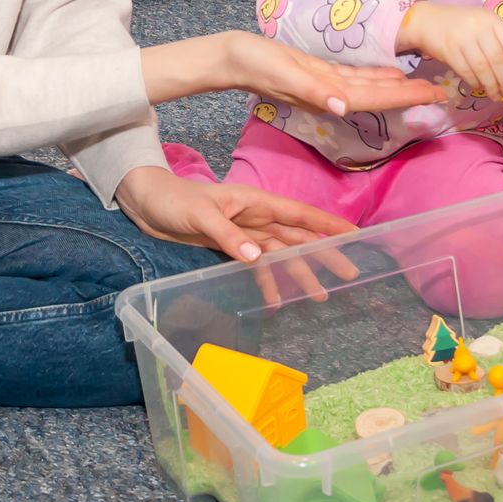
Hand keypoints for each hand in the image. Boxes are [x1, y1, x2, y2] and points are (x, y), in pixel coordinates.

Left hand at [116, 166, 361, 306]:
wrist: (147, 203)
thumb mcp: (200, 215)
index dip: (328, 224)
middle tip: (348, 274)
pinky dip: (267, 283)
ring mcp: (245, 234)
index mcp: (255, 202)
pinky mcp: (231, 247)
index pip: (299, 214)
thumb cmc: (174, 199)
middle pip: (297, 238)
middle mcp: (256, 218)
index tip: (355, 234)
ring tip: (319, 296)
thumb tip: (258, 257)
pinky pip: (256, 267)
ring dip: (298, 274)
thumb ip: (229, 236)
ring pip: (280, 255)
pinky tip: (276, 301)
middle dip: (323, 254)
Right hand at [220, 32, 448, 116]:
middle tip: (442, 90)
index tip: (434, 94)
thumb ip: (312, 90)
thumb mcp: (282, 73)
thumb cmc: (253, 62)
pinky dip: (376, 77)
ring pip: (370, 88)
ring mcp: (325, 85)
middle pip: (379, 96)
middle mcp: (331, 94)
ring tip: (425, 85)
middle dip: (410, 94)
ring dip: (397, 88)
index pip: (374, 98)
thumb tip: (342, 107)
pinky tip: (391, 73)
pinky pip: (355, 79)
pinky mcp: (318, 74)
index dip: (405, 96)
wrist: (231, 58)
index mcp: (326, 95)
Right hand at [398, 2, 502, 102]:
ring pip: (482, 68)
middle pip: (497, 59)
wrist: (427, 21)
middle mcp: (478, 27)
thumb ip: (497, 44)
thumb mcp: (482, 26)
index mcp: (491, 19)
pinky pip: (466, 71)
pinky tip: (479, 88)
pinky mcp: (449, 50)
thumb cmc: (460, 26)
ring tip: (496, 96)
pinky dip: (475, 83)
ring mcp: (462, 38)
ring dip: (491, 86)